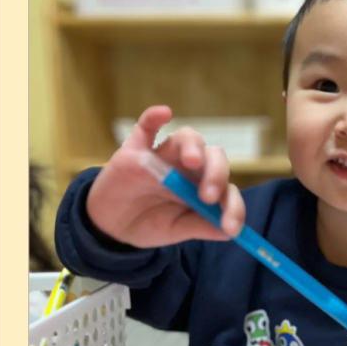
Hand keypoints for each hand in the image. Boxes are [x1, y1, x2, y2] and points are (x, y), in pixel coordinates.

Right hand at [86, 105, 245, 246]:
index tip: (231, 228)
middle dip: (216, 174)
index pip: (227, 189)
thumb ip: (201, 227)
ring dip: (193, 146)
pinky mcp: (135, 150)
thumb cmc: (151, 223)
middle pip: (212, 157)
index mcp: (203, 187)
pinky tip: (164, 113)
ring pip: (186, 137)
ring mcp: (163, 156)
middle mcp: (189, 168)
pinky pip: (145, 126)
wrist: (113, 224)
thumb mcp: (176, 230)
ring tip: (192, 161)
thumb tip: (229, 232)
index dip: (233, 207)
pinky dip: (154, 117)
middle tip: (208, 197)